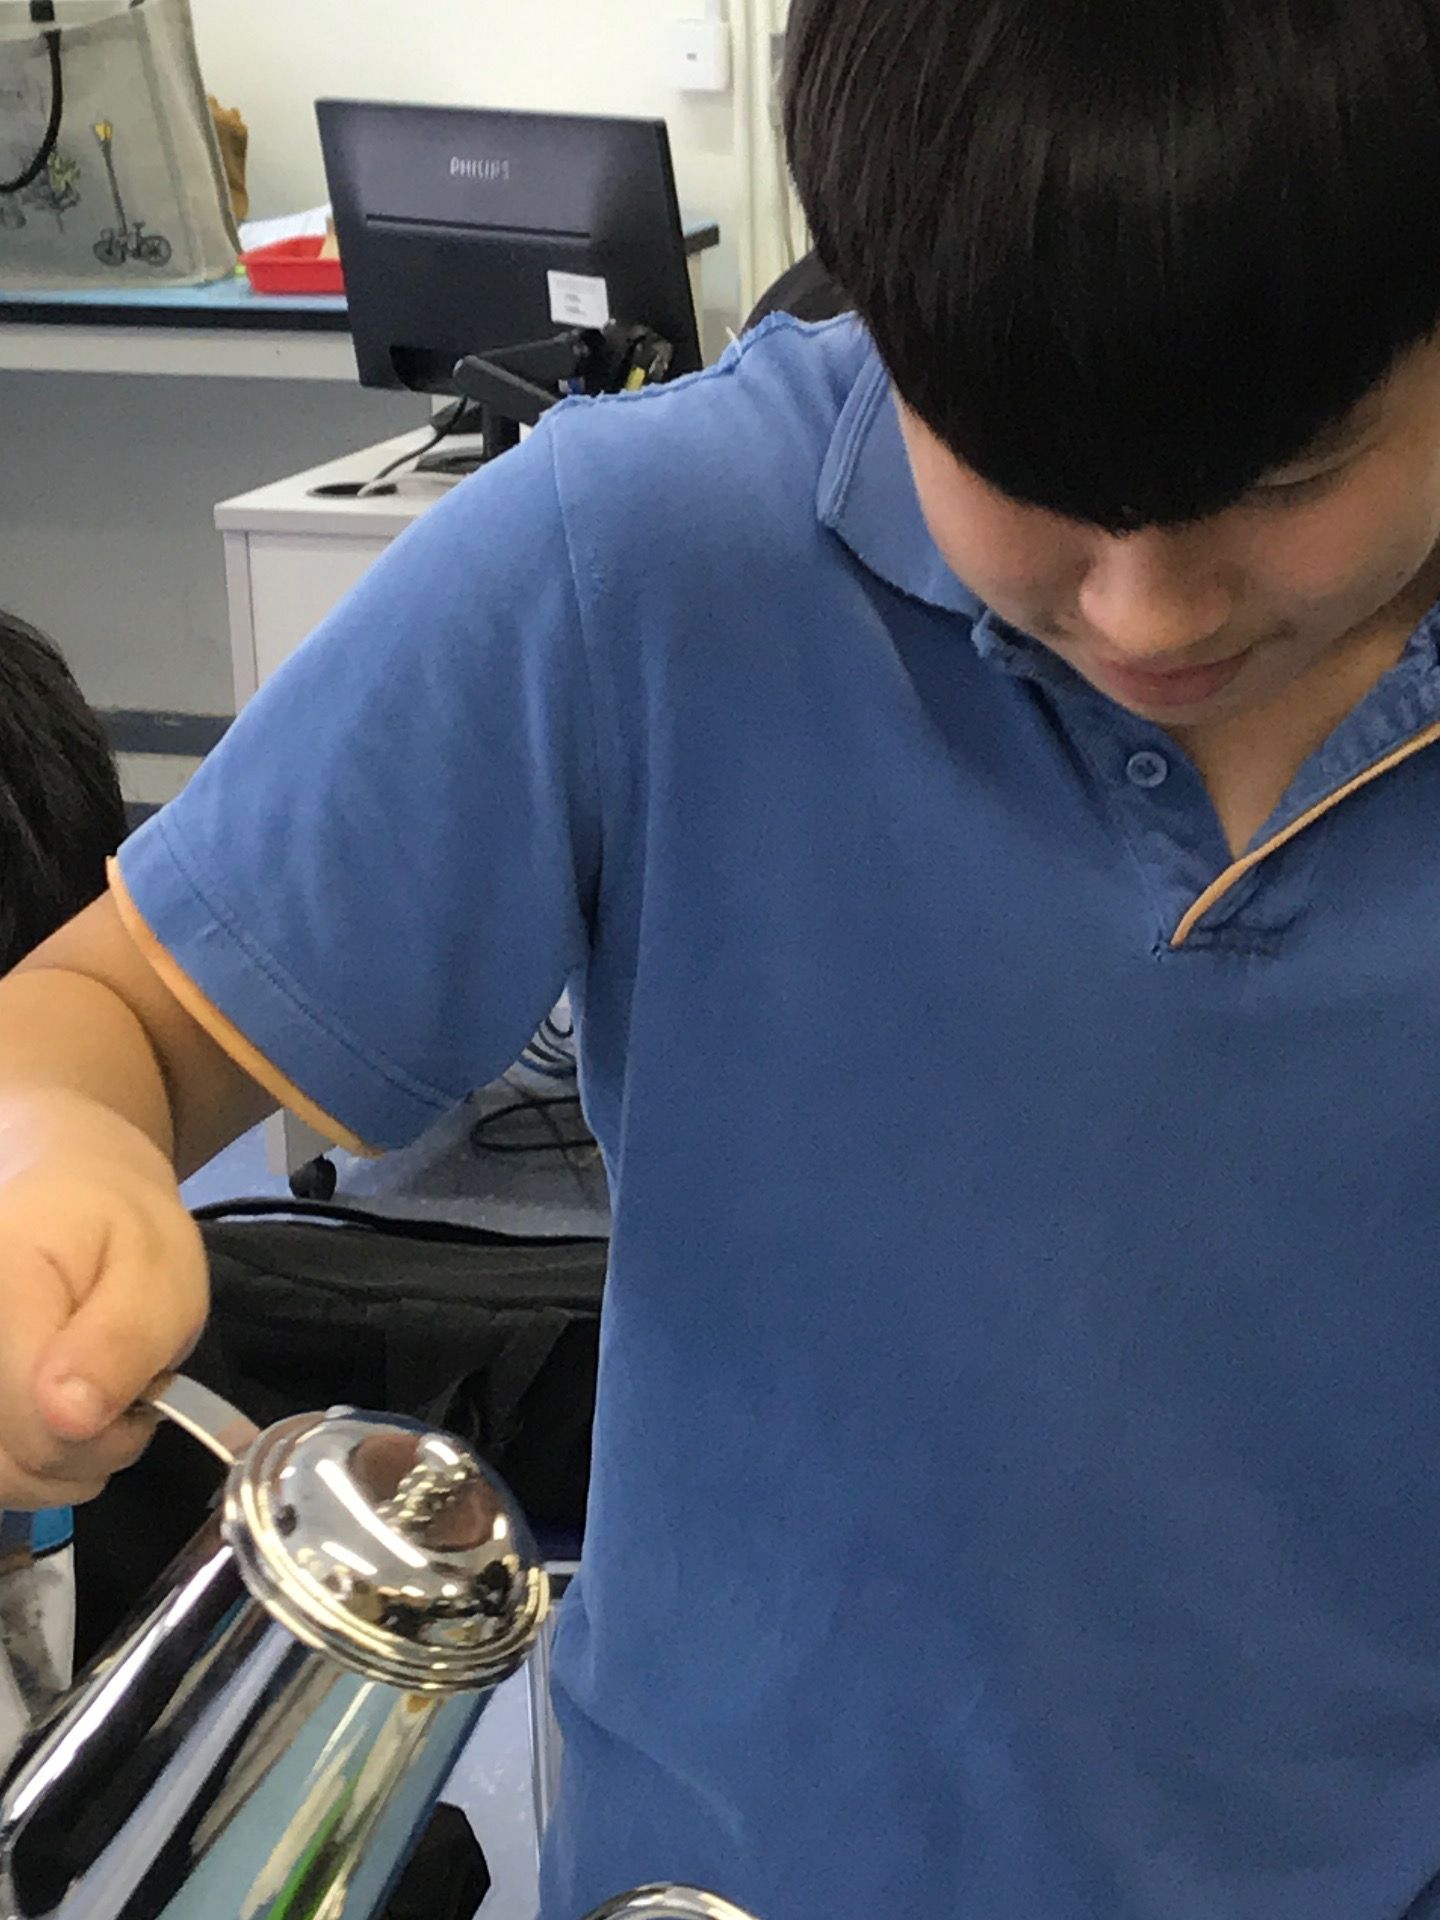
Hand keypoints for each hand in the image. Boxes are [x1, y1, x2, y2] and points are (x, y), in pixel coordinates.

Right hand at [0, 1089, 207, 1508]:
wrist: (66, 1198)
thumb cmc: (119, 1230)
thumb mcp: (155, 1271)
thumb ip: (119, 1341)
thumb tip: (68, 1421)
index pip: (41, 1425)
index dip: (104, 1433)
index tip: (144, 1393)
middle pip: (11, 1462)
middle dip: (87, 1450)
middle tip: (127, 1393)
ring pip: (0, 1477)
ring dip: (62, 1462)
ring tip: (94, 1394)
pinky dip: (33, 1462)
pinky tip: (58, 1413)